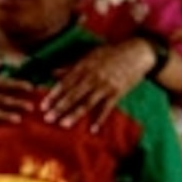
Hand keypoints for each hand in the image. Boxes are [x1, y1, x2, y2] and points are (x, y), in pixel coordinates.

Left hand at [44, 35, 165, 128]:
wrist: (138, 52)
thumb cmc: (112, 52)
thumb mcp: (91, 55)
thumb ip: (71, 66)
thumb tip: (52, 73)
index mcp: (85, 66)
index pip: (65, 82)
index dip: (53, 95)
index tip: (43, 105)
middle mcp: (93, 77)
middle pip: (74, 95)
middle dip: (59, 107)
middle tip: (47, 118)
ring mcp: (106, 85)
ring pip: (87, 103)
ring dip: (74, 114)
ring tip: (63, 124)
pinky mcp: (118, 92)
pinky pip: (106, 108)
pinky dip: (100, 119)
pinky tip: (93, 130)